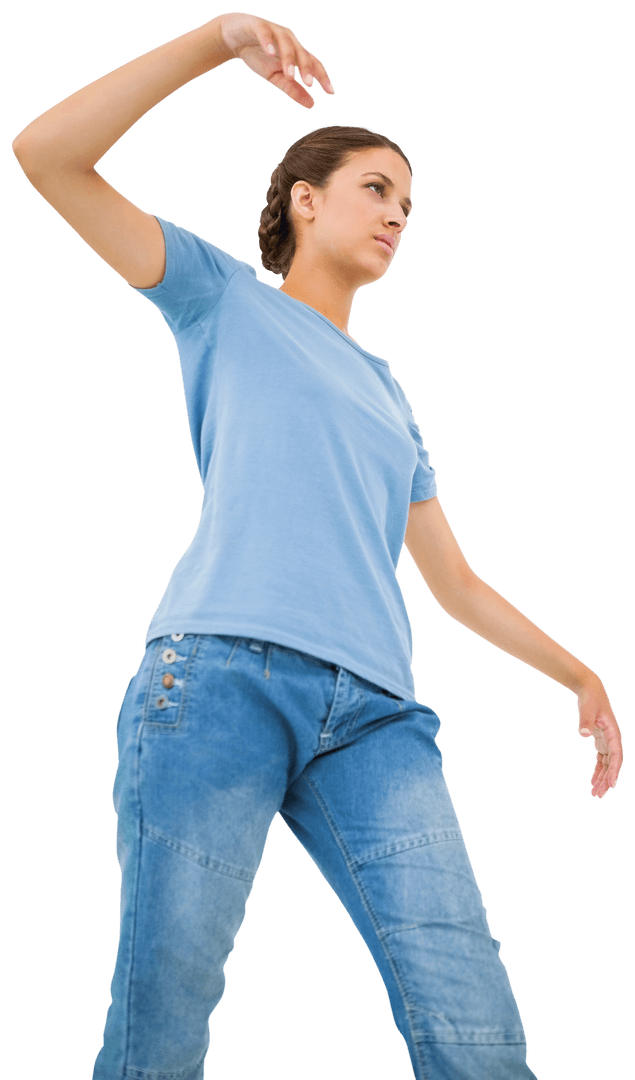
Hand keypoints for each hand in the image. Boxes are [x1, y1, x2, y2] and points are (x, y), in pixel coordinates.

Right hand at [216, 12, 334, 108]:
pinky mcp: (257, 25)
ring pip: (286, 43)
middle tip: (309, 84)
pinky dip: (268, 42)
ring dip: (289, 59)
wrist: (234, 37)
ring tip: (290, 74)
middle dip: (306, 68)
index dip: (322, 77)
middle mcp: (289, 39)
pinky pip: (265, 32)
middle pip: (301, 53)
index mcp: (296, 52)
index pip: (313, 63)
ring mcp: (274, 30)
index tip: (330, 92)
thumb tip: (312, 104)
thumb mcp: (275, 77)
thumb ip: (292, 89)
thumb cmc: (258, 55)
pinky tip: (271, 53)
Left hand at [576, 674, 622, 797]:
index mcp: (613, 733)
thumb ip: (585, 721)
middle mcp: (613, 739)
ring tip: (596, 793)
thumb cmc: (590, 698)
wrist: (589, 689)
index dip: (615, 771)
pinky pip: (601, 760)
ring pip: (607, 764)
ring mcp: (607, 740)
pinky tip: (593, 781)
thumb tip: (583, 733)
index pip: (617, 756)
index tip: (612, 784)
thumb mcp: (586, 708)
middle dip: (607, 780)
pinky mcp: (600, 740)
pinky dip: (598, 770)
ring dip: (602, 778)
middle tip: (599, 795)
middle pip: (612, 764)